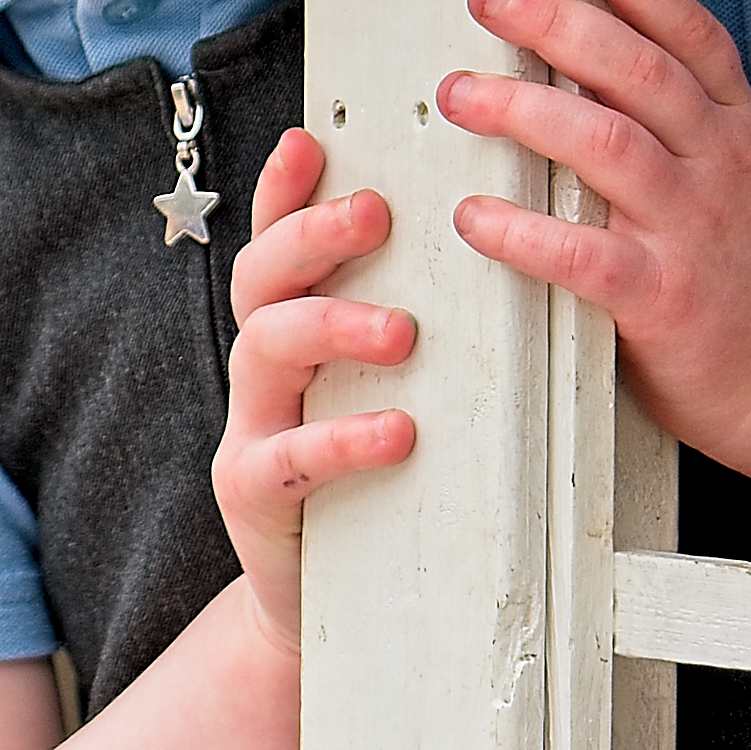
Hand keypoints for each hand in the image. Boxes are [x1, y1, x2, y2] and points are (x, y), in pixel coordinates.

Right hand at [212, 129, 416, 654]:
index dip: (285, 188)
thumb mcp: (396, 385)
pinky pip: (287, 458)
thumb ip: (421, 317)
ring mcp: (252, 425)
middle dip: (309, 233)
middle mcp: (263, 365)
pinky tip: (395, 431)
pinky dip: (341, 439)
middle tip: (373, 212)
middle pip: (261, 274)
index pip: (281, 238)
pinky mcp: (253, 494)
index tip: (312, 140)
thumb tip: (498, 239)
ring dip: (332, 324)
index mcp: (296, 324)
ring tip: (402, 330)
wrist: (343, 609)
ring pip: (265, 348)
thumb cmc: (385, 478)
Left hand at [441, 0, 750, 463]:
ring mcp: (693, 230)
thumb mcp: (740, 167)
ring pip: (607, 146)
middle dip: (558, 23)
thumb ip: (681, 109)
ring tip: (458, 92)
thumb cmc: (749, 264)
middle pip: (636, 72)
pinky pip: (584, 255)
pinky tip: (473, 214)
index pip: (687, 33)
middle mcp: (719, 165)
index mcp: (737, 126)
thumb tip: (591, 35)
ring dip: (526, 111)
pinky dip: (524, 231)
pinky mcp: (663, 300)